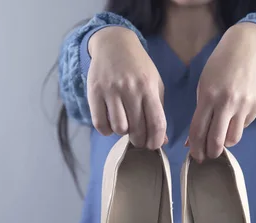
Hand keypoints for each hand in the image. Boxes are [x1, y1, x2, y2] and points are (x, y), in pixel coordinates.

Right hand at [87, 27, 166, 148]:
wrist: (114, 44)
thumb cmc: (138, 68)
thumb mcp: (154, 84)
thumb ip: (158, 111)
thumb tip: (161, 140)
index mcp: (148, 88)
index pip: (156, 123)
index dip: (156, 141)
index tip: (153, 146)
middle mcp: (130, 89)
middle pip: (137, 129)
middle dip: (139, 140)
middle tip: (138, 138)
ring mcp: (111, 90)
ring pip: (119, 128)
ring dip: (122, 133)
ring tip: (124, 125)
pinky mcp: (94, 92)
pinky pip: (100, 123)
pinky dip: (106, 130)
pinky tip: (110, 124)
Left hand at [188, 23, 255, 160]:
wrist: (245, 49)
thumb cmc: (219, 67)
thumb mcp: (203, 86)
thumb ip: (200, 113)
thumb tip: (192, 140)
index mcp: (208, 97)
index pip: (198, 131)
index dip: (195, 148)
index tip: (195, 156)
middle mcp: (226, 102)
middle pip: (217, 140)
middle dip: (211, 153)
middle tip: (208, 156)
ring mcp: (244, 104)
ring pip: (233, 138)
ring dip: (225, 143)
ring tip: (221, 138)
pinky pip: (244, 125)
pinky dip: (237, 126)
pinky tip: (234, 116)